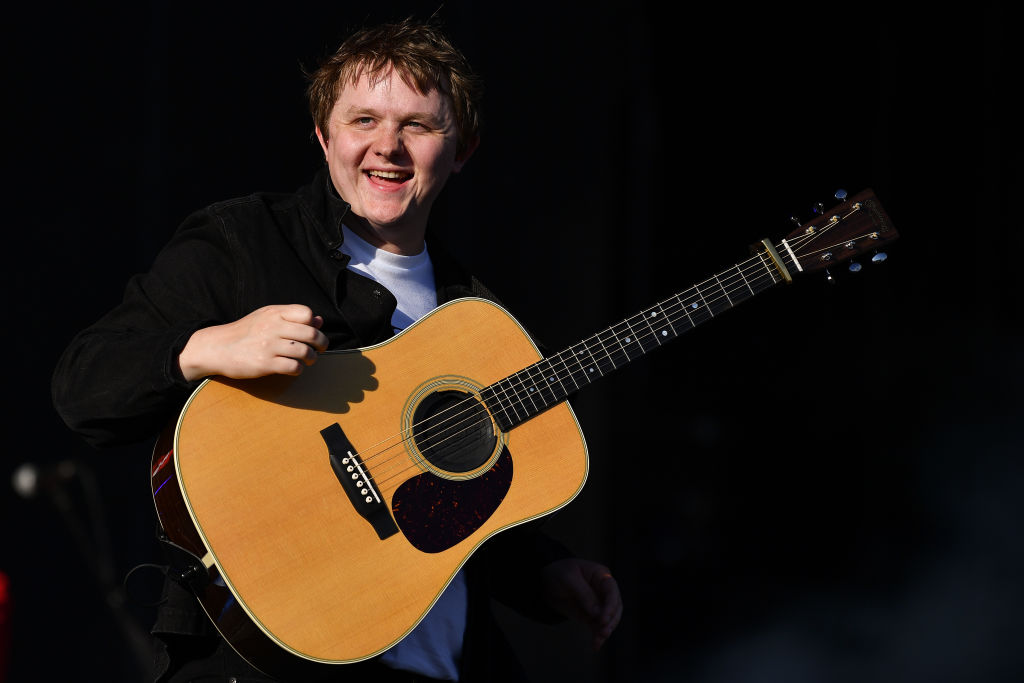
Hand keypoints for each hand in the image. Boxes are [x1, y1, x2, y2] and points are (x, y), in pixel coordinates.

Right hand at [178, 304, 328, 380]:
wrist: (217, 347)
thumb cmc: (245, 332)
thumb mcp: (266, 318)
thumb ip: (292, 318)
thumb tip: (319, 320)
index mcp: (274, 313)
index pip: (306, 313)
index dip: (313, 323)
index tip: (312, 332)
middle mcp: (272, 327)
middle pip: (311, 333)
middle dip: (321, 343)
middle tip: (320, 349)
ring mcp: (268, 345)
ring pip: (305, 351)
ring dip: (312, 358)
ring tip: (309, 360)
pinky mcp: (265, 363)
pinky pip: (293, 367)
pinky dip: (299, 369)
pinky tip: (294, 368)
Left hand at [541, 558, 621, 649]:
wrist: (545, 582)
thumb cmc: (559, 572)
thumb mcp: (569, 578)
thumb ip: (584, 594)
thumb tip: (597, 613)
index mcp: (601, 576)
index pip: (612, 591)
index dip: (610, 606)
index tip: (603, 619)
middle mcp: (603, 591)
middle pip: (615, 607)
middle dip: (610, 621)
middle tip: (603, 632)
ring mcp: (598, 604)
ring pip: (608, 620)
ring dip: (604, 631)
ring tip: (597, 641)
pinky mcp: (590, 616)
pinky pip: (597, 627)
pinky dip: (597, 636)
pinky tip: (595, 645)